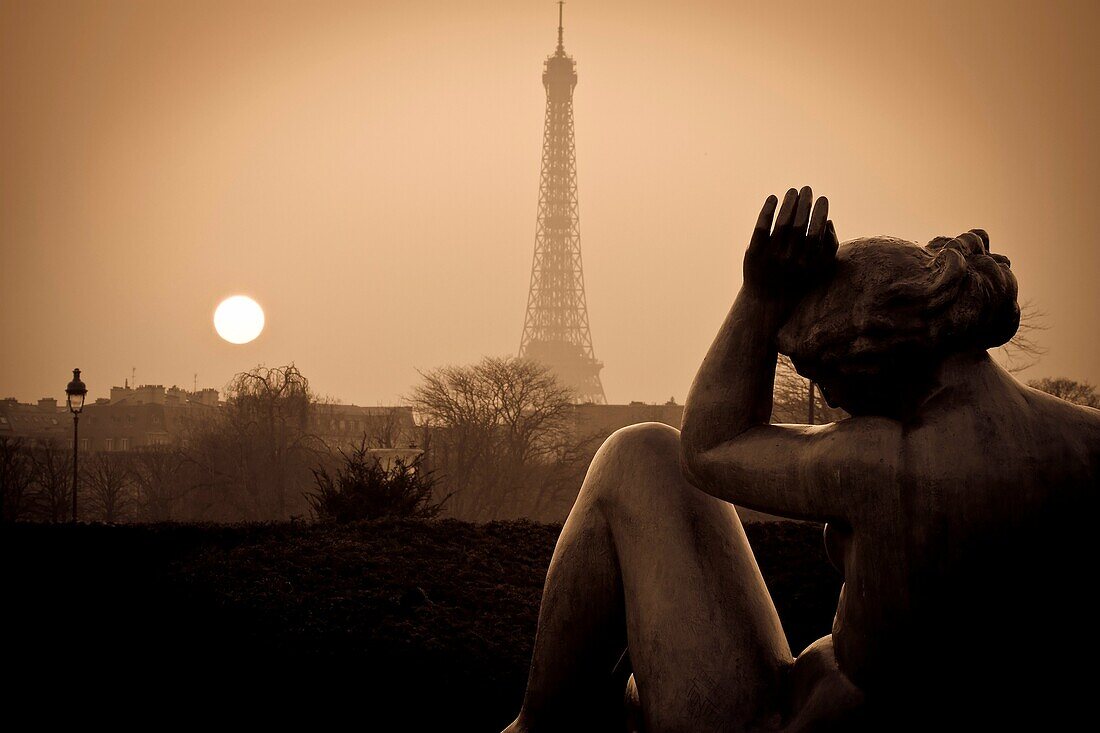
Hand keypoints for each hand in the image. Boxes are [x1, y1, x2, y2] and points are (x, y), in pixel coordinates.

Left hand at [742, 186, 837, 311]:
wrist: (768, 301)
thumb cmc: (798, 280)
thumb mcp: (820, 269)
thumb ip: (829, 247)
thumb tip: (828, 221)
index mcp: (807, 263)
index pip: (815, 232)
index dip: (819, 212)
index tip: (823, 198)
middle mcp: (789, 260)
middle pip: (798, 225)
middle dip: (804, 203)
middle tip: (807, 189)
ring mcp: (770, 256)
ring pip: (781, 224)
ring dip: (788, 203)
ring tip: (793, 191)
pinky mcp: (753, 253)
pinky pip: (761, 227)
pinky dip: (767, 210)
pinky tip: (773, 198)